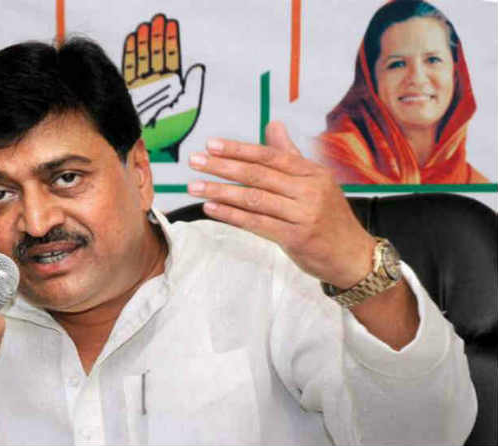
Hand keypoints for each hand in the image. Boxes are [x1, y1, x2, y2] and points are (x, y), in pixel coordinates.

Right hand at [122, 13, 204, 161]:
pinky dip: (132, 54)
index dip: (170, 40)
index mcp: (173, 84)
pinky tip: (133, 41)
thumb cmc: (176, 130)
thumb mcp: (190, 106)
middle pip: (157, 53)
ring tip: (145, 27)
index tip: (170, 25)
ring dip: (145, 42)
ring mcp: (145, 85)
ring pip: (144, 58)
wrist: (160, 146)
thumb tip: (198, 68)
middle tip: (157, 20)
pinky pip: (132, 68)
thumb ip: (193, 86)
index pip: (171, 56)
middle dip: (156, 36)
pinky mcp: (134, 91)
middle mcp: (158, 82)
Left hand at [187, 121, 374, 288]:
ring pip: (255, 198)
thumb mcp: (316, 182)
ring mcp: (303, 215)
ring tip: (195, 187)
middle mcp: (309, 190)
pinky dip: (231, 215)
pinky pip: (257, 223)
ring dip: (221, 191)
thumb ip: (291, 156)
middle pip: (259, 174)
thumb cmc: (329, 218)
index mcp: (312, 173)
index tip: (212, 145)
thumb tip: (273, 125)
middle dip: (222, 166)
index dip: (239, 149)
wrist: (354, 256)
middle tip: (195, 161)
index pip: (271, 155)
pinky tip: (212, 209)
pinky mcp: (296, 238)